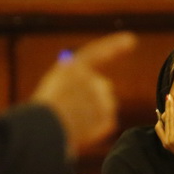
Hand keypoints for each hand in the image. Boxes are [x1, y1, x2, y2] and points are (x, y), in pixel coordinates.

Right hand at [30, 32, 136, 154]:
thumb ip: (76, 79)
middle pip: (102, 87)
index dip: (115, 45)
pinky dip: (95, 129)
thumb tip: (97, 84)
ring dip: (92, 114)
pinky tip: (79, 132)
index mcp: (75, 68)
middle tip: (72, 110)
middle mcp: (93, 80)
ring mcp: (103, 100)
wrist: (42, 133)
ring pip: (105, 106)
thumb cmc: (42, 111)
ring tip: (70, 122)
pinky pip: (106, 123)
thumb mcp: (55, 86)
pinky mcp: (107, 119)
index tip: (130, 40)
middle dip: (92, 97)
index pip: (99, 52)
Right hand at [155, 95, 173, 165]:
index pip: (159, 128)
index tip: (162, 110)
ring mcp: (172, 138)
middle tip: (167, 97)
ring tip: (171, 97)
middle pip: (164, 120)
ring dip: (171, 106)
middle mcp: (167, 141)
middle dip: (166, 107)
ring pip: (170, 118)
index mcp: (166, 144)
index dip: (160, 118)